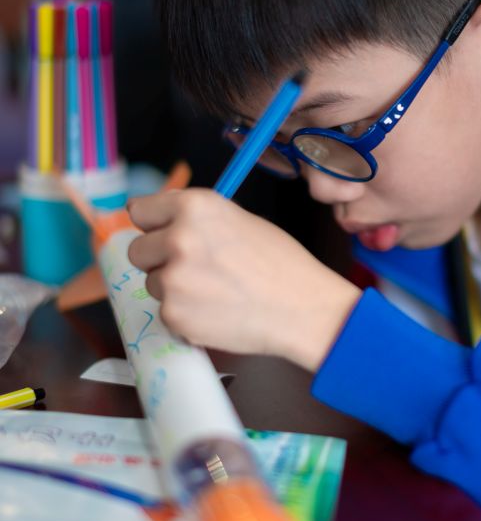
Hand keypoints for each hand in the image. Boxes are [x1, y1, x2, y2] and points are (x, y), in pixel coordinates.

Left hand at [127, 189, 360, 371]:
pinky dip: (185, 314)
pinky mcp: (174, 314)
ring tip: (214, 291)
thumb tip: (162, 222)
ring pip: (152, 283)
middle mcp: (177, 237)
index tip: (161, 233)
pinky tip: (216, 311)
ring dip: (174, 288)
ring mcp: (172, 279)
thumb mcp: (239, 220)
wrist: (302, 309)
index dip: (153, 224)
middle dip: (159, 259)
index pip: (139, 211)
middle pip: (138, 250)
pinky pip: (166, 312)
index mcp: (195, 206)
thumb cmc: (281, 263)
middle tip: (196, 268)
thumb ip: (197, 219)